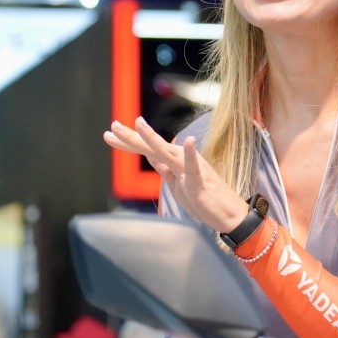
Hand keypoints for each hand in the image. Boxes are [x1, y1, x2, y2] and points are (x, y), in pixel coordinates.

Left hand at [104, 117, 248, 232]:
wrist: (228, 213)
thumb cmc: (204, 198)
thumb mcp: (176, 183)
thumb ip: (164, 168)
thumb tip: (150, 156)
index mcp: (174, 162)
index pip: (147, 149)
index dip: (128, 141)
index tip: (109, 134)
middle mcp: (181, 160)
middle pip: (151, 147)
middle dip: (131, 137)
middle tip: (113, 126)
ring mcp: (190, 169)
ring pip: (167, 152)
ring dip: (152, 138)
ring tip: (139, 124)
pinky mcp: (200, 181)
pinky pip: (194, 167)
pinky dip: (191, 154)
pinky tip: (189, 141)